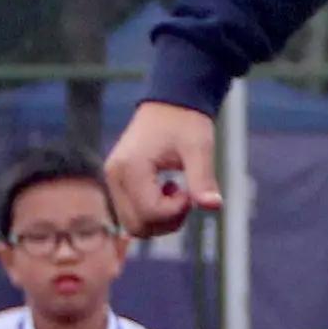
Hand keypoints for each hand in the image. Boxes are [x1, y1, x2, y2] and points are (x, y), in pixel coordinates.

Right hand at [107, 101, 219, 237]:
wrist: (170, 102)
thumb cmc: (185, 121)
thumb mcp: (199, 148)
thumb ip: (203, 179)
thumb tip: (214, 206)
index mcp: (131, 166)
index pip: (150, 212)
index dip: (177, 211)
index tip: (192, 191)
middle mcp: (114, 176)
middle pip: (137, 226)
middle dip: (168, 221)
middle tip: (187, 197)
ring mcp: (113, 180)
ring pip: (133, 225)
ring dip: (160, 219)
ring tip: (178, 193)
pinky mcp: (118, 182)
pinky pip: (132, 213)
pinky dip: (152, 212)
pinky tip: (167, 190)